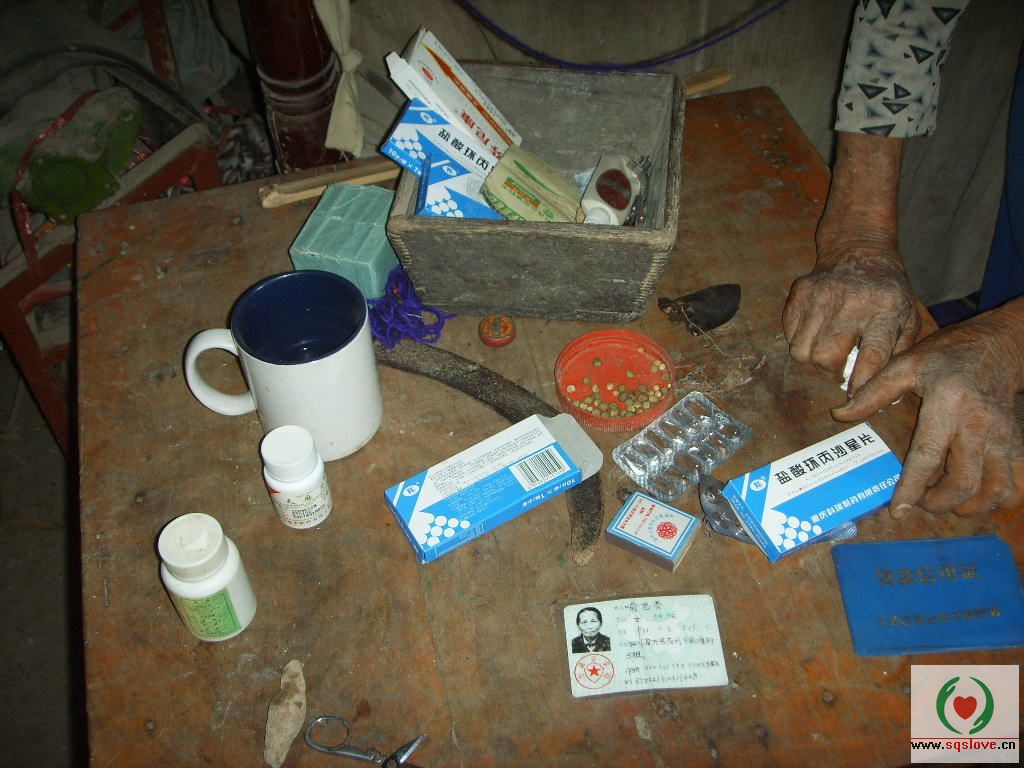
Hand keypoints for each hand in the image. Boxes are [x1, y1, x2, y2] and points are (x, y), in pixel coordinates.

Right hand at [784, 131, 916, 391]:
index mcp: (884, 310)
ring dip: (812, 361)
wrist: (859, 250)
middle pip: (826, 356)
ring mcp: (821, 296)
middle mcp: (851, 302)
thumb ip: (898, 353)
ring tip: (826, 353)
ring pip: (802, 350)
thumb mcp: (906, 317)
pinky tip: (815, 334)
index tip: (857, 398)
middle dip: (830, 372)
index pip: (871, 358)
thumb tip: (884, 394)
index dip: (861, 385)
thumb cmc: (887, 293)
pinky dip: (801, 342)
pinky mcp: (799, 293)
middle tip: (838, 371)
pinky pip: (790, 335)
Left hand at [832, 302, 1023, 516]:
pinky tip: (970, 497)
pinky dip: (991, 499)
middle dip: (939, 503)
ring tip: (942, 502)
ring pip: (992, 487)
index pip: (927, 455)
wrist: (998, 345)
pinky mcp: (1013, 441)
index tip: (898, 511)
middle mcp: (978, 423)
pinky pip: (1009, 482)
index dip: (912, 488)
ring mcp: (1001, 434)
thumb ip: (872, 392)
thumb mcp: (905, 364)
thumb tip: (839, 415)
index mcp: (947, 403)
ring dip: (966, 505)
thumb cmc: (946, 356)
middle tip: (920, 503)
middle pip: (963, 481)